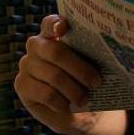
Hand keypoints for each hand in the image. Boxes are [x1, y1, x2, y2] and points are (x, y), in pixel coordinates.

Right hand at [15, 15, 126, 134]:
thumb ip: (94, 54)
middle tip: (96, 82)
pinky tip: (69, 106)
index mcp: (54, 33)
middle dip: (79, 68)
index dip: (55, 23)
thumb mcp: (94, 66)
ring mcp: (27, 64)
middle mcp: (37, 45)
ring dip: (73, 89)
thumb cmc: (89, 81)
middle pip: (54, 51)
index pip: (50, 23)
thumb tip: (111, 52)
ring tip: (85, 99)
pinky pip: (45, 93)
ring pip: (53, 75)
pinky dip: (61, 102)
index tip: (63, 28)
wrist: (79, 111)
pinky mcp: (22, 85)